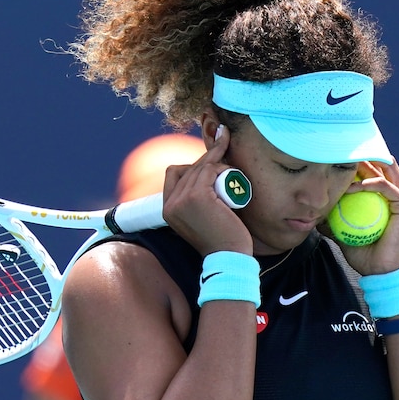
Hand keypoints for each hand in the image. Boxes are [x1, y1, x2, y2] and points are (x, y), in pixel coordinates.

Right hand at [161, 127, 253, 256]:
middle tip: (223, 141)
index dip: (191, 164)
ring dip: (216, 161)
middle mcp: (170, 204)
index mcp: (167, 210)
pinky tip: (229, 171)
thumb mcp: (199, 220)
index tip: (209, 159)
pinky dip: (220, 167)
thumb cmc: (221, 240)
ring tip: (231, 166)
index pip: (174, 174)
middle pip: (188, 168)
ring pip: (199, 167)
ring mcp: (182, 200)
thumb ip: (195, 204)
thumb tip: (206, 179)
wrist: (229, 258)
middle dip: (207, 157)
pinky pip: (209, 170)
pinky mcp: (197, 196)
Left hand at [337, 158, 398, 275]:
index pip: (371, 170)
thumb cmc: (364, 252)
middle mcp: (395, 192)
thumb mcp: (343, 232)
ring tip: (346, 166)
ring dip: (365, 166)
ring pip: (385, 170)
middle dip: (361, 158)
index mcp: (383, 196)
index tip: (335, 159)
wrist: (382, 271)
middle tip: (341, 156)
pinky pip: (387, 187)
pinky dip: (371, 183)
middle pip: (379, 164)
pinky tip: (355, 186)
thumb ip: (332, 220)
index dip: (356, 162)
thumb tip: (313, 214)